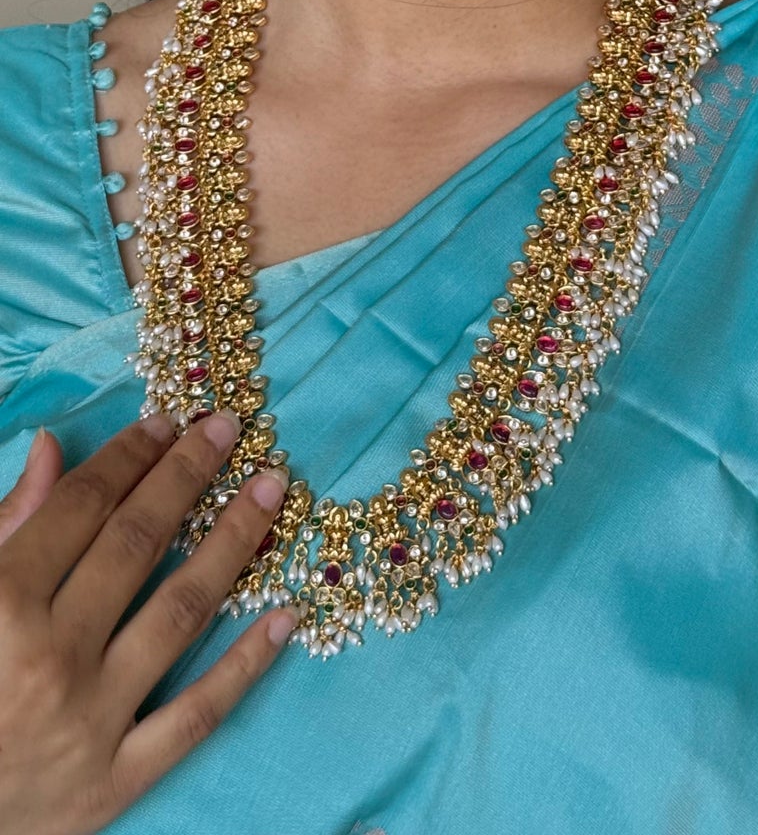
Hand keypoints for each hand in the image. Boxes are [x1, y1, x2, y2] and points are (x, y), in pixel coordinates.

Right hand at [0, 412, 295, 834]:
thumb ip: (4, 524)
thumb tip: (53, 446)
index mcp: (2, 603)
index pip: (83, 507)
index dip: (129, 456)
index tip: (168, 423)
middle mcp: (52, 655)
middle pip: (137, 544)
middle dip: (187, 476)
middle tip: (229, 429)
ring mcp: (90, 720)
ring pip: (178, 614)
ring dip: (231, 545)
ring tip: (269, 491)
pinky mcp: (115, 781)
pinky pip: (195, 715)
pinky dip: (245, 666)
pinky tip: (284, 615)